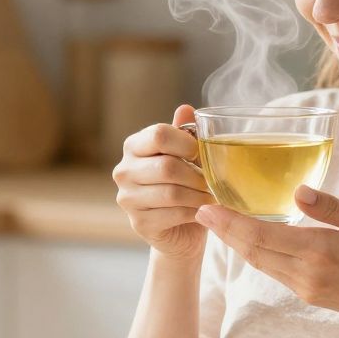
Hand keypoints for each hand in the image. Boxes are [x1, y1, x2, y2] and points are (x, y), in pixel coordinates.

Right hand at [113, 104, 213, 261]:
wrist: (181, 229)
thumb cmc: (185, 185)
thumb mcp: (187, 156)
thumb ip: (185, 133)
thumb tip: (185, 108)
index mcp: (134, 146)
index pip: (158, 135)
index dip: (187, 143)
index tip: (202, 153)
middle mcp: (124, 171)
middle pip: (167, 166)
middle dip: (197, 175)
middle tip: (214, 181)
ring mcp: (128, 199)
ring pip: (172, 192)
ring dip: (199, 195)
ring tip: (213, 196)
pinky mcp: (139, 223)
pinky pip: (174, 214)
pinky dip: (195, 212)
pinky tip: (204, 211)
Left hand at [195, 185, 338, 331]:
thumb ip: (332, 208)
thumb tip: (298, 192)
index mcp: (319, 252)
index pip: (261, 236)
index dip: (229, 223)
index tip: (205, 207)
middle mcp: (306, 274)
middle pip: (252, 252)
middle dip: (224, 231)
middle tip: (199, 210)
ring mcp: (306, 288)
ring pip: (261, 263)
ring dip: (237, 243)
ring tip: (218, 222)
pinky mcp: (310, 294)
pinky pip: (275, 270)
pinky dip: (257, 253)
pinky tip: (251, 238)